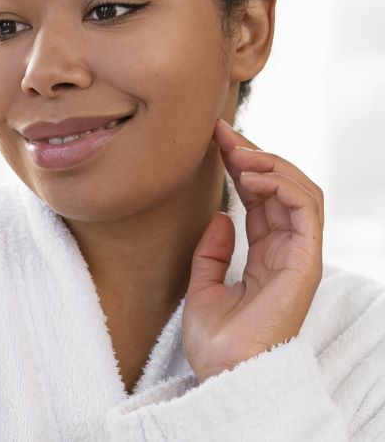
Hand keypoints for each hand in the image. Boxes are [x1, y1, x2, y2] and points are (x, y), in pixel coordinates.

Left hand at [182, 118, 323, 382]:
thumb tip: (219, 215)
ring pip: (301, 191)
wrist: (222, 374)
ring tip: (237, 153)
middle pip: (281, 188)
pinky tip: (253, 175)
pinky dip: (283, 184)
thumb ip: (212, 251)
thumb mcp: (202, 285)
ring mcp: (298, 256)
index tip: (213, 140)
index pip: (260, 199)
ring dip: (270, 164)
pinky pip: (306, 211)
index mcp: (265, 256)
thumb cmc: (214, 341)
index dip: (240, 165)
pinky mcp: (305, 263)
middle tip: (221, 134)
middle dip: (253, 154)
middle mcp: (285, 252)